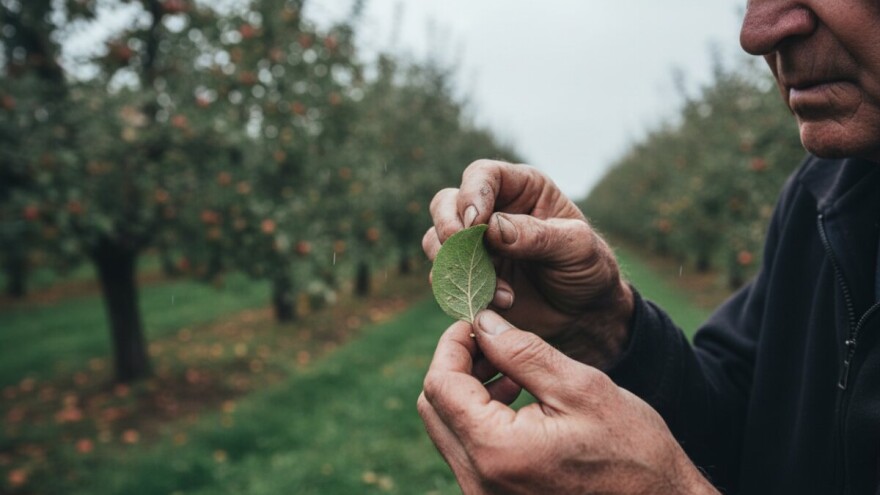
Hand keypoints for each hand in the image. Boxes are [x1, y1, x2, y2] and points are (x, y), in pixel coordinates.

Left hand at [417, 311, 717, 494]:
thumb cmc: (635, 454)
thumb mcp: (581, 389)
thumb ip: (522, 352)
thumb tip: (482, 323)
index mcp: (496, 451)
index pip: (440, 385)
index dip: (452, 345)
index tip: (476, 323)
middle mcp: (479, 482)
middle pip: (434, 409)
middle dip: (456, 367)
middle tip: (493, 343)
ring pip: (448, 431)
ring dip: (469, 393)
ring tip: (513, 372)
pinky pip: (469, 454)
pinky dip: (481, 421)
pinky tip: (518, 402)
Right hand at [423, 159, 632, 366]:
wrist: (585, 315)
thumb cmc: (588, 270)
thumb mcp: (577, 248)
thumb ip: (538, 235)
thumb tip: (493, 228)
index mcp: (521, 188)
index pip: (482, 175)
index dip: (472, 194)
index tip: (476, 222)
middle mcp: (492, 211)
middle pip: (445, 203)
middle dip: (449, 227)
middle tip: (465, 250)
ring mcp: (475, 245)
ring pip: (435, 240)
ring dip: (458, 266)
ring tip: (500, 289)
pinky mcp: (467, 276)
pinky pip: (444, 277)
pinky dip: (463, 291)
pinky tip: (500, 303)